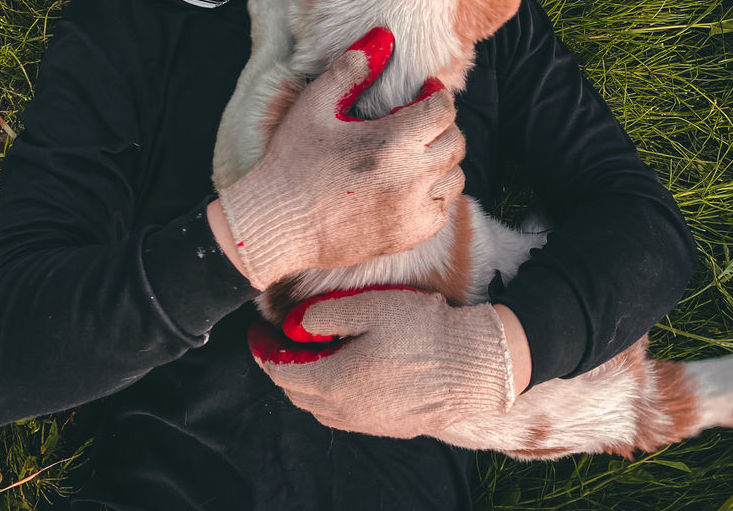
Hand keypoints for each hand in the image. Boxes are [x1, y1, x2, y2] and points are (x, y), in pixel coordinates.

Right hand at [216, 28, 465, 289]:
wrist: (277, 224)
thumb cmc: (293, 161)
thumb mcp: (315, 105)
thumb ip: (351, 68)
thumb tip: (384, 37)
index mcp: (390, 143)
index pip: (443, 110)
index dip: (436, 95)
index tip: (421, 92)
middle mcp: (411, 179)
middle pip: (455, 141)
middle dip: (441, 124)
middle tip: (416, 120)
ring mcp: (412, 212)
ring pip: (455, 177)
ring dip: (441, 159)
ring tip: (414, 151)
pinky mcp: (408, 236)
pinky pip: (443, 210)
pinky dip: (435, 193)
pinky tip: (409, 184)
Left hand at [248, 286, 515, 437]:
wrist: (477, 367)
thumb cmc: (424, 330)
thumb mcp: (370, 307)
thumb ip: (325, 313)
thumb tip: (293, 321)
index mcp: (335, 383)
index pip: (280, 372)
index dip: (262, 350)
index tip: (256, 330)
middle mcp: (346, 412)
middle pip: (297, 393)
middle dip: (281, 366)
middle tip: (278, 338)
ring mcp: (369, 423)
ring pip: (320, 407)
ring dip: (306, 382)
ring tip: (309, 352)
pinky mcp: (390, 426)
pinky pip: (345, 413)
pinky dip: (332, 393)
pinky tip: (344, 369)